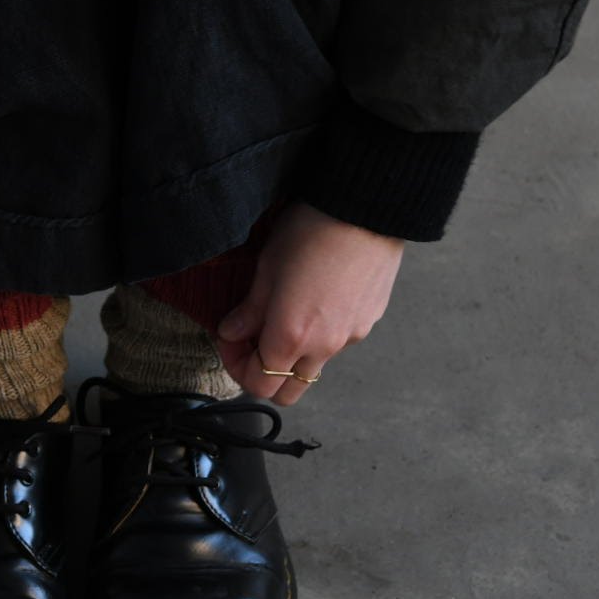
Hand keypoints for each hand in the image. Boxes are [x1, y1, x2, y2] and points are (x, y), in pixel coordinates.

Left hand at [215, 201, 404, 404]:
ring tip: (285, 315)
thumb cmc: (312, 231)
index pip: (258, 384)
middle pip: (289, 392)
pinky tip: (316, 300)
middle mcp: (324, 347)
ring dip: (294, 355)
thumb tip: (232, 331)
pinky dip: (321, 335)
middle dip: (265, 376)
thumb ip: (249, 310)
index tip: (229, 341)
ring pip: (314, 366)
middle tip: (252, 342)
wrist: (366, 207)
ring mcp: (351, 337)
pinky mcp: (369, 320)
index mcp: (291, 337)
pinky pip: (339, 343)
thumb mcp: (266, 269)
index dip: (236, 368)